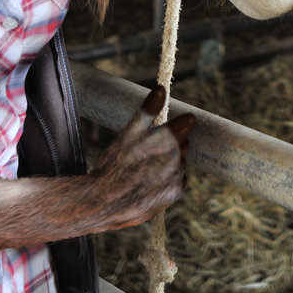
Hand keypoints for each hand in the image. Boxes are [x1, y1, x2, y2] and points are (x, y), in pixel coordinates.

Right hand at [86, 86, 194, 228]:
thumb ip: (147, 111)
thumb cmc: (114, 164)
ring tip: (143, 168)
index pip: (188, 122)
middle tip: (146, 149)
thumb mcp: (128, 133)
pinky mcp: (174, 195)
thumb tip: (161, 89)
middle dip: (169, 143)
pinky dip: (167, 179)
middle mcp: (178, 159)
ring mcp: (177, 178)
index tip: (167, 125)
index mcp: (169, 139)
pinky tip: (148, 181)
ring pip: (179, 162)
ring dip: (168, 162)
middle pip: (182, 143)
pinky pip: (177, 181)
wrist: (105, 203)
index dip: (178, 122)